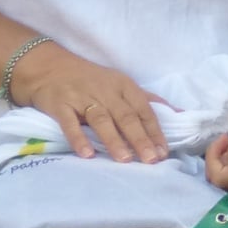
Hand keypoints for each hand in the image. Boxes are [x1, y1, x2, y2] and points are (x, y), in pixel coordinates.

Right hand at [7, 44, 170, 162]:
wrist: (47, 67)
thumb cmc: (90, 80)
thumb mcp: (120, 84)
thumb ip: (147, 100)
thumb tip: (179, 113)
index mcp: (123, 86)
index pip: (144, 110)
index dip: (154, 131)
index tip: (164, 152)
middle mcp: (105, 91)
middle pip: (126, 116)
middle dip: (140, 139)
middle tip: (151, 160)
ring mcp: (82, 97)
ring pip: (102, 120)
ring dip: (114, 140)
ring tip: (125, 159)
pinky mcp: (60, 104)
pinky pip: (70, 123)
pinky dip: (78, 138)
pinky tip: (87, 154)